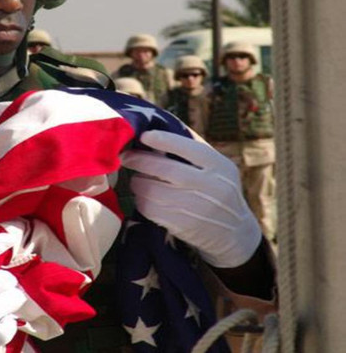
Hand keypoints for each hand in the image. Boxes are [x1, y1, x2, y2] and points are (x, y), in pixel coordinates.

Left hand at [120, 130, 261, 267]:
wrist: (235, 233)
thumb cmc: (218, 189)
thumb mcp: (217, 167)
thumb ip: (192, 149)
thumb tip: (158, 129)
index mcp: (220, 166)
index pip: (189, 148)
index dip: (164, 140)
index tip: (144, 136)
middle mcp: (211, 187)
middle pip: (167, 170)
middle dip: (140, 161)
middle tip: (126, 156)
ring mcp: (198, 209)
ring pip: (154, 191)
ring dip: (138, 183)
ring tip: (136, 179)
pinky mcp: (184, 227)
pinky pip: (152, 210)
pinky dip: (142, 201)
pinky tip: (143, 196)